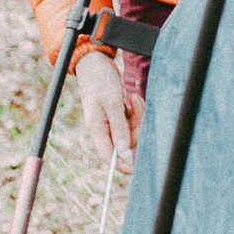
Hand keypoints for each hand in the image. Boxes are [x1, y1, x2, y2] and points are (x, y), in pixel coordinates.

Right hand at [72, 50, 139, 174]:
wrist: (96, 62)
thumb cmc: (100, 80)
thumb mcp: (112, 102)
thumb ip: (119, 126)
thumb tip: (123, 151)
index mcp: (97, 127)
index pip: (107, 154)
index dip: (120, 164)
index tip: (133, 170)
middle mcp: (104, 127)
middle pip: (125, 140)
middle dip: (136, 126)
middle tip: (136, 105)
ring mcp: (111, 120)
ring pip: (131, 129)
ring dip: (137, 115)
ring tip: (133, 97)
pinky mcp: (117, 112)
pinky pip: (132, 119)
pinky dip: (136, 110)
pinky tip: (132, 97)